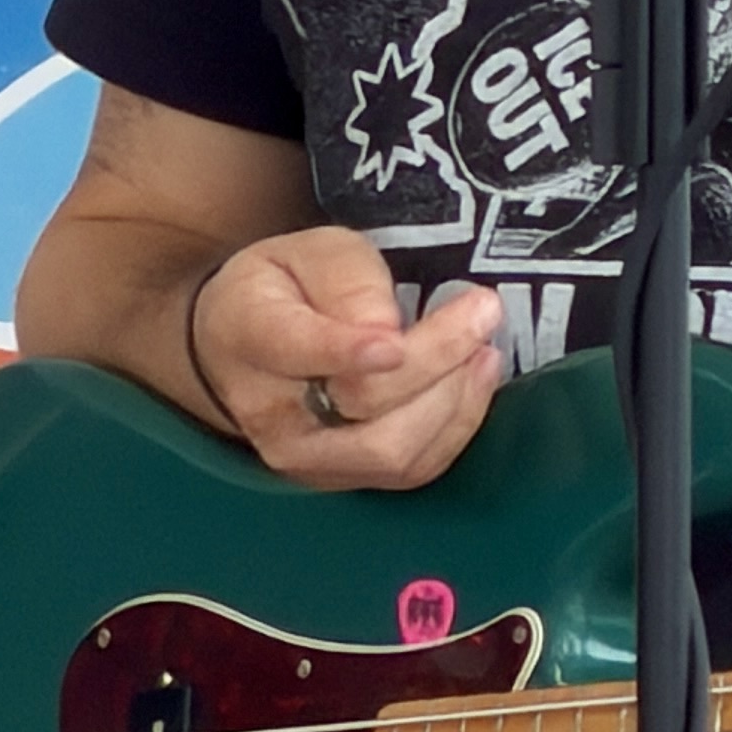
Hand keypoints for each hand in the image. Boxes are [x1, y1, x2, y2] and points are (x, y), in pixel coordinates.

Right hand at [190, 229, 503, 487]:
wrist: (251, 349)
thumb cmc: (288, 289)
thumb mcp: (313, 252)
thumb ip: (348, 281)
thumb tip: (387, 331)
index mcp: (248, 334)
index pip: (294, 350)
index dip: (346, 351)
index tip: (395, 340)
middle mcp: (269, 411)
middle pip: (362, 403)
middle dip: (436, 358)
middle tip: (483, 309)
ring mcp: (306, 457)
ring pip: (393, 449)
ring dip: (454, 396)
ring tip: (482, 346)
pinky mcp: (346, 479)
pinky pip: (414, 468)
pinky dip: (457, 424)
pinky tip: (474, 379)